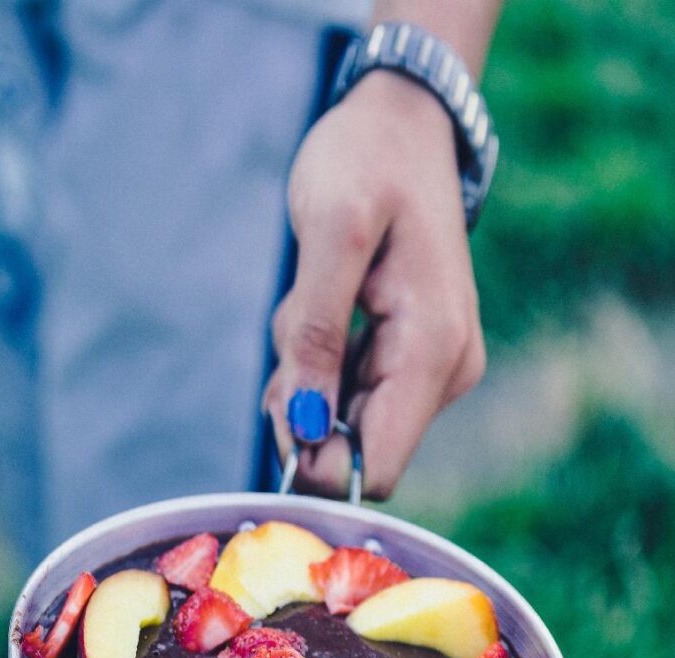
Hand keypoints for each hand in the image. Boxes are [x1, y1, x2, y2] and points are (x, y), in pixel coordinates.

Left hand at [262, 70, 486, 498]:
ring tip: (309, 301)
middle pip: (350, 447)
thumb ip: (317, 337)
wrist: (400, 122)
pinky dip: (314, 359)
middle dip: (301, 403)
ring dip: (303, 373)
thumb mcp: (330, 235)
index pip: (376, 469)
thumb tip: (307, 426)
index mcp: (432, 351)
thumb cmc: (366, 163)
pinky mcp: (407, 355)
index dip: (316, 460)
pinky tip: (317, 305)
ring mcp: (429, 366)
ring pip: (340, 417)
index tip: (281, 400)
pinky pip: (344, 388)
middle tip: (291, 330)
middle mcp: (443, 372)